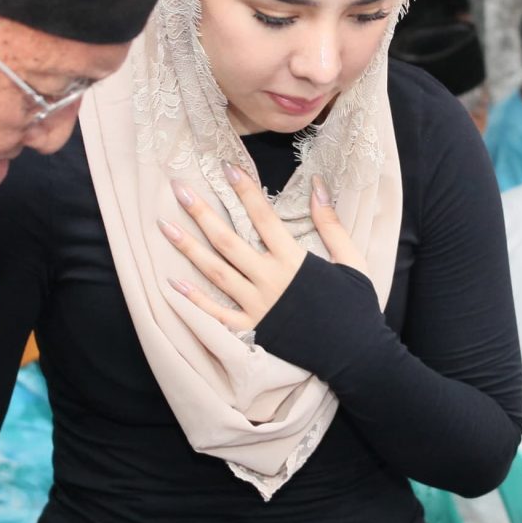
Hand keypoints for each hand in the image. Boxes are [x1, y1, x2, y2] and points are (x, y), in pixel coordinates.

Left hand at [159, 163, 369, 331]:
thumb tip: (319, 186)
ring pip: (215, 271)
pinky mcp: (252, 330)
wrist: (356, 354)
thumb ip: (331, 224)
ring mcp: (257, 306)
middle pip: (228, 240)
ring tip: (164, 225)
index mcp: (293, 260)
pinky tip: (172, 282)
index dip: (244, 190)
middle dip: (202, 212)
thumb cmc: (357, 307)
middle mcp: (270, 280)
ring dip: (188, 248)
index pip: (263, 217)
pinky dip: (194, 299)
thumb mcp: (352, 261)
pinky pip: (216, 314)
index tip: (226, 167)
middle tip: (178, 189)